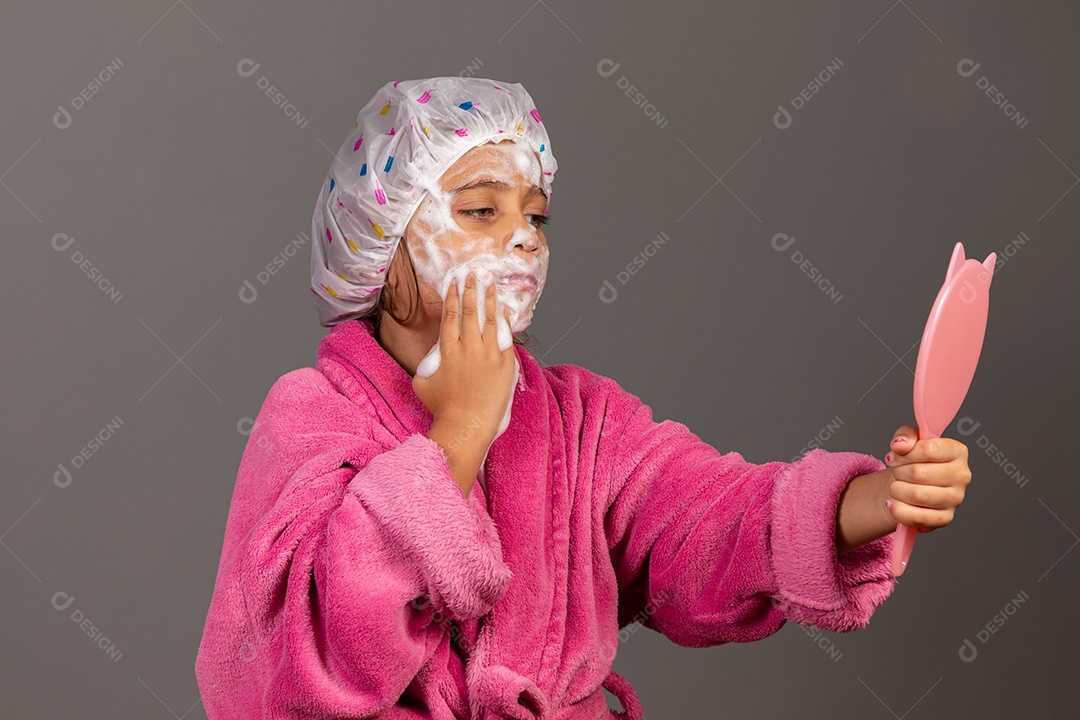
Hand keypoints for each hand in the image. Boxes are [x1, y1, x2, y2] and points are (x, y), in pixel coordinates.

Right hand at [412, 271, 516, 440]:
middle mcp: (469, 348)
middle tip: (473, 273)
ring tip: (490, 282)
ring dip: (489, 298)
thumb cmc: (442, 408)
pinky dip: (504, 321)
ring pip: (490, 320)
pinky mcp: (505, 365)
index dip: (452, 296)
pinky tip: (503, 309)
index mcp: (448, 350)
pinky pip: (506, 338)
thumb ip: (428, 362)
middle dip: (471, 289)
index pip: (450, 315)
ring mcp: (489, 355)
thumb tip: (435, 352)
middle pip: (470, 311)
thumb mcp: (422, 382)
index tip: (454, 282)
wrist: (467, 425)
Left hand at [882, 425, 972, 532]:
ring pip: (916, 495)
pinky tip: (894, 503)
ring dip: (896, 490)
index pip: (928, 449)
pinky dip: (898, 510)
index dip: (905, 453)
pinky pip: (916, 517)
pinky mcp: (945, 518)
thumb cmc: (913, 461)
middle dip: (899, 472)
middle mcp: (962, 476)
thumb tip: (901, 445)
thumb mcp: (908, 440)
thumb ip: (905, 435)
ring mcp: (955, 499)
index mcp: (957, 452)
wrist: (910, 485)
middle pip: (919, 473)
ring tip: (896, 487)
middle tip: (896, 472)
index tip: (895, 455)